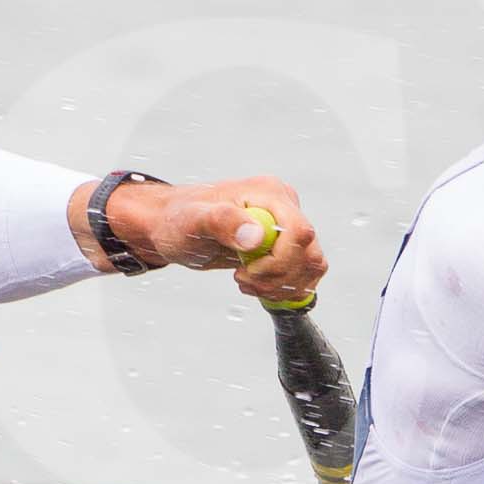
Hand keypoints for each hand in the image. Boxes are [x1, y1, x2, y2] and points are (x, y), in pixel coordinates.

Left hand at [67, 175, 327, 304]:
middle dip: (277, 276)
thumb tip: (257, 236)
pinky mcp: (285, 247)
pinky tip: (255, 285)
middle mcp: (285, 207)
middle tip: (241, 279)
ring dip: (281, 285)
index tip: (244, 271)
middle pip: (309, 253)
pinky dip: (283, 288)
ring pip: (311, 266)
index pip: (299, 233)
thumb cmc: (178, 221)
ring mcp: (287, 228)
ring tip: (245, 282)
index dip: (278, 262)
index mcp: (270, 194)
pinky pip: (304, 274)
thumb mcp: (193, 221)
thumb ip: (223, 222)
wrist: (172, 227)